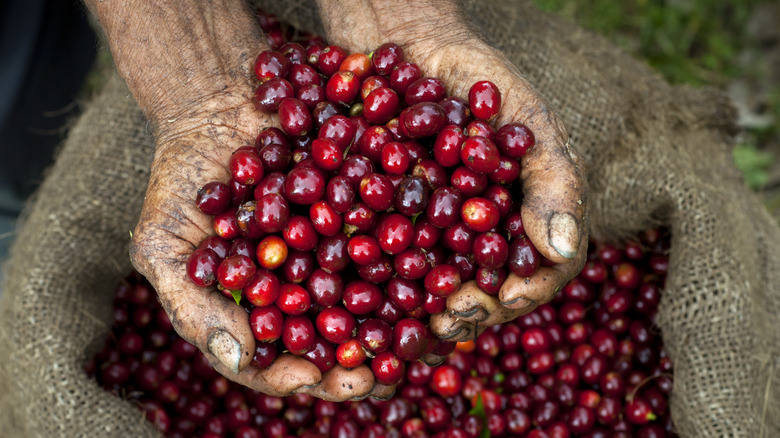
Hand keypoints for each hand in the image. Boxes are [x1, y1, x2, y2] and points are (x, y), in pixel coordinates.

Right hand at [85, 0, 392, 400]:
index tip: (313, 378)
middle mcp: (305, 289)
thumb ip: (193, 305)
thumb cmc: (180, 182)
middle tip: (382, 374)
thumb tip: (239, 361)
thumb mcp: (164, 245)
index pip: (277, 359)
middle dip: (359, 361)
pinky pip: (392, 240)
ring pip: (374, 299)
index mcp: (260, 309)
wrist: (217, 107)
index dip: (295, 374)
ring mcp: (339, 252)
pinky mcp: (367, 212)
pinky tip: (431, 268)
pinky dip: (412, 255)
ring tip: (421, 337)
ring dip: (398, 321)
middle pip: (336, 339)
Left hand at [315, 0, 588, 339]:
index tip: (501, 300)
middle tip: (448, 320)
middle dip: (472, 311)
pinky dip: (383, 285)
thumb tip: (565, 248)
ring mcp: (435, 231)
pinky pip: (389, 264)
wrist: (403, 44)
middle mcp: (482, 231)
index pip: (541, 267)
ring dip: (428, 311)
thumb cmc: (475, 75)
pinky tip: (369, 298)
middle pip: (488, 288)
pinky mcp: (389, 224)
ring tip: (412, 324)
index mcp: (525, 212)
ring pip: (439, 287)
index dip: (525, 291)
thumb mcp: (523, 115)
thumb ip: (552, 176)